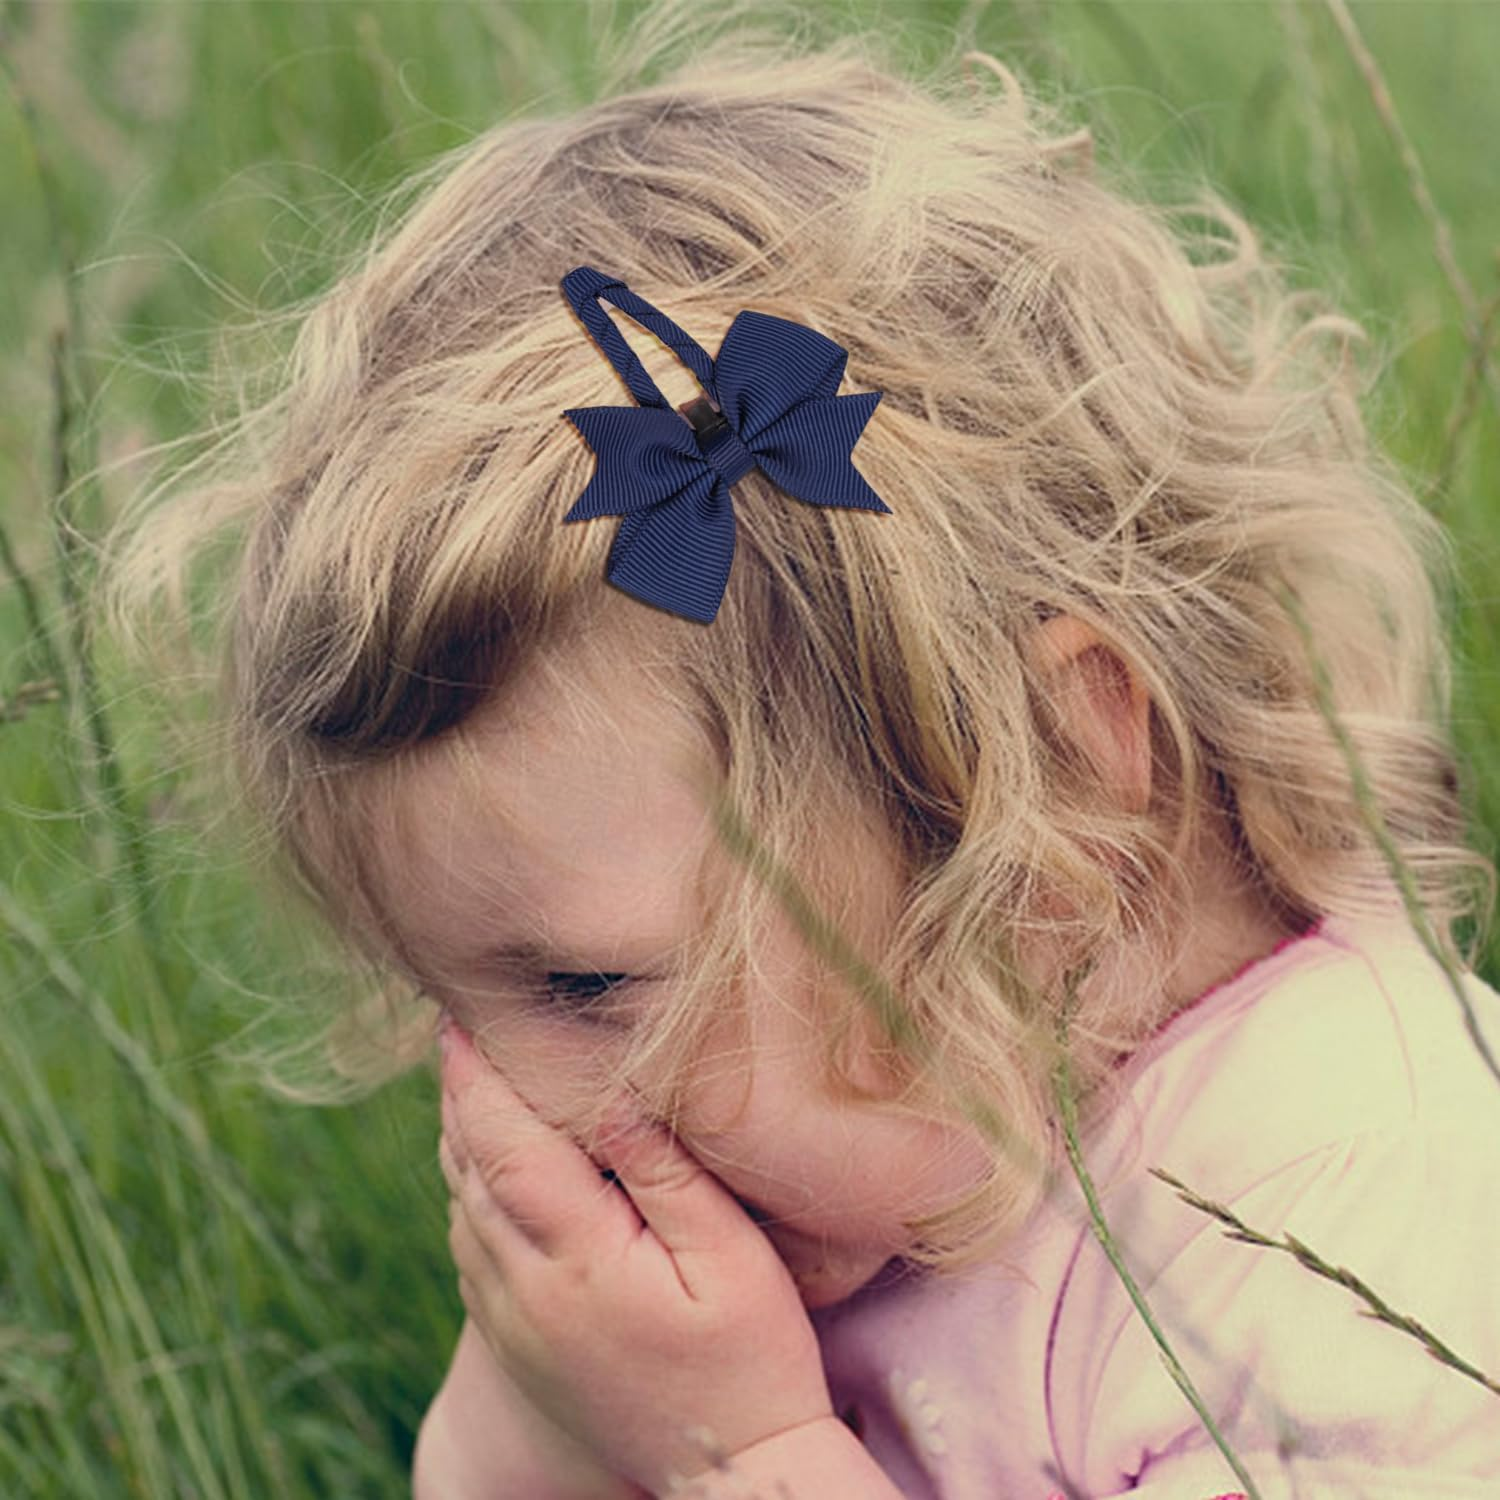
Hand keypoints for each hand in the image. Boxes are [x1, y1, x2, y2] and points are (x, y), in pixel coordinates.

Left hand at [437, 1019, 834, 1494]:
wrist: (731, 1478)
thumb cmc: (751, 1357)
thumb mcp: (730, 1257)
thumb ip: (664, 1174)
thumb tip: (609, 1095)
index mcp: (578, 1259)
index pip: (506, 1147)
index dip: (478, 1079)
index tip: (458, 1022)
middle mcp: (527, 1292)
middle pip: (469, 1174)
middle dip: (458, 1099)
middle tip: (454, 1033)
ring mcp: (516, 1325)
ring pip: (462, 1214)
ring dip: (458, 1146)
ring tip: (466, 1085)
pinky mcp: (519, 1348)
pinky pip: (470, 1255)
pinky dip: (468, 1198)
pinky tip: (485, 1172)